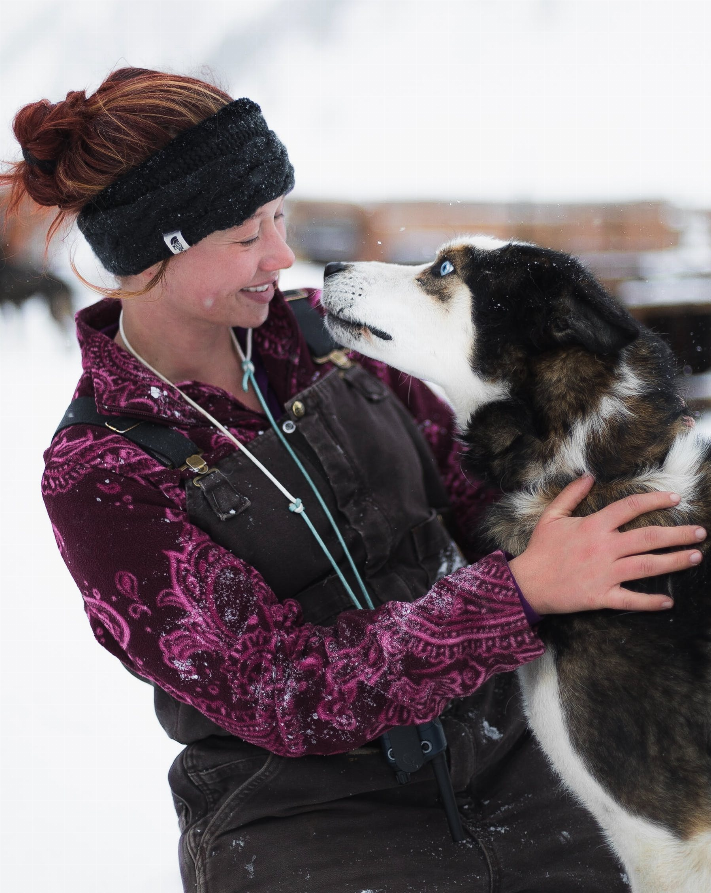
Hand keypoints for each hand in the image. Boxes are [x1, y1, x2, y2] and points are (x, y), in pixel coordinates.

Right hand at [508, 474, 705, 613]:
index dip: (654, 500)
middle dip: (678, 534)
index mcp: (593, 526)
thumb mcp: (551, 516)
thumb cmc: (540, 550)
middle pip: (648, 537)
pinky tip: (668, 601)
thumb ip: (571, 495)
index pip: (630, 507)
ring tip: (695, 557)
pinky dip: (650, 601)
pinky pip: (631, 599)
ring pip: (647, 565)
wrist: (527, 583)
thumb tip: (589, 477)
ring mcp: (604, 573)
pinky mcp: (601, 596)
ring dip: (674, 561)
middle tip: (700, 532)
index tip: (675, 499)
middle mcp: (603, 548)